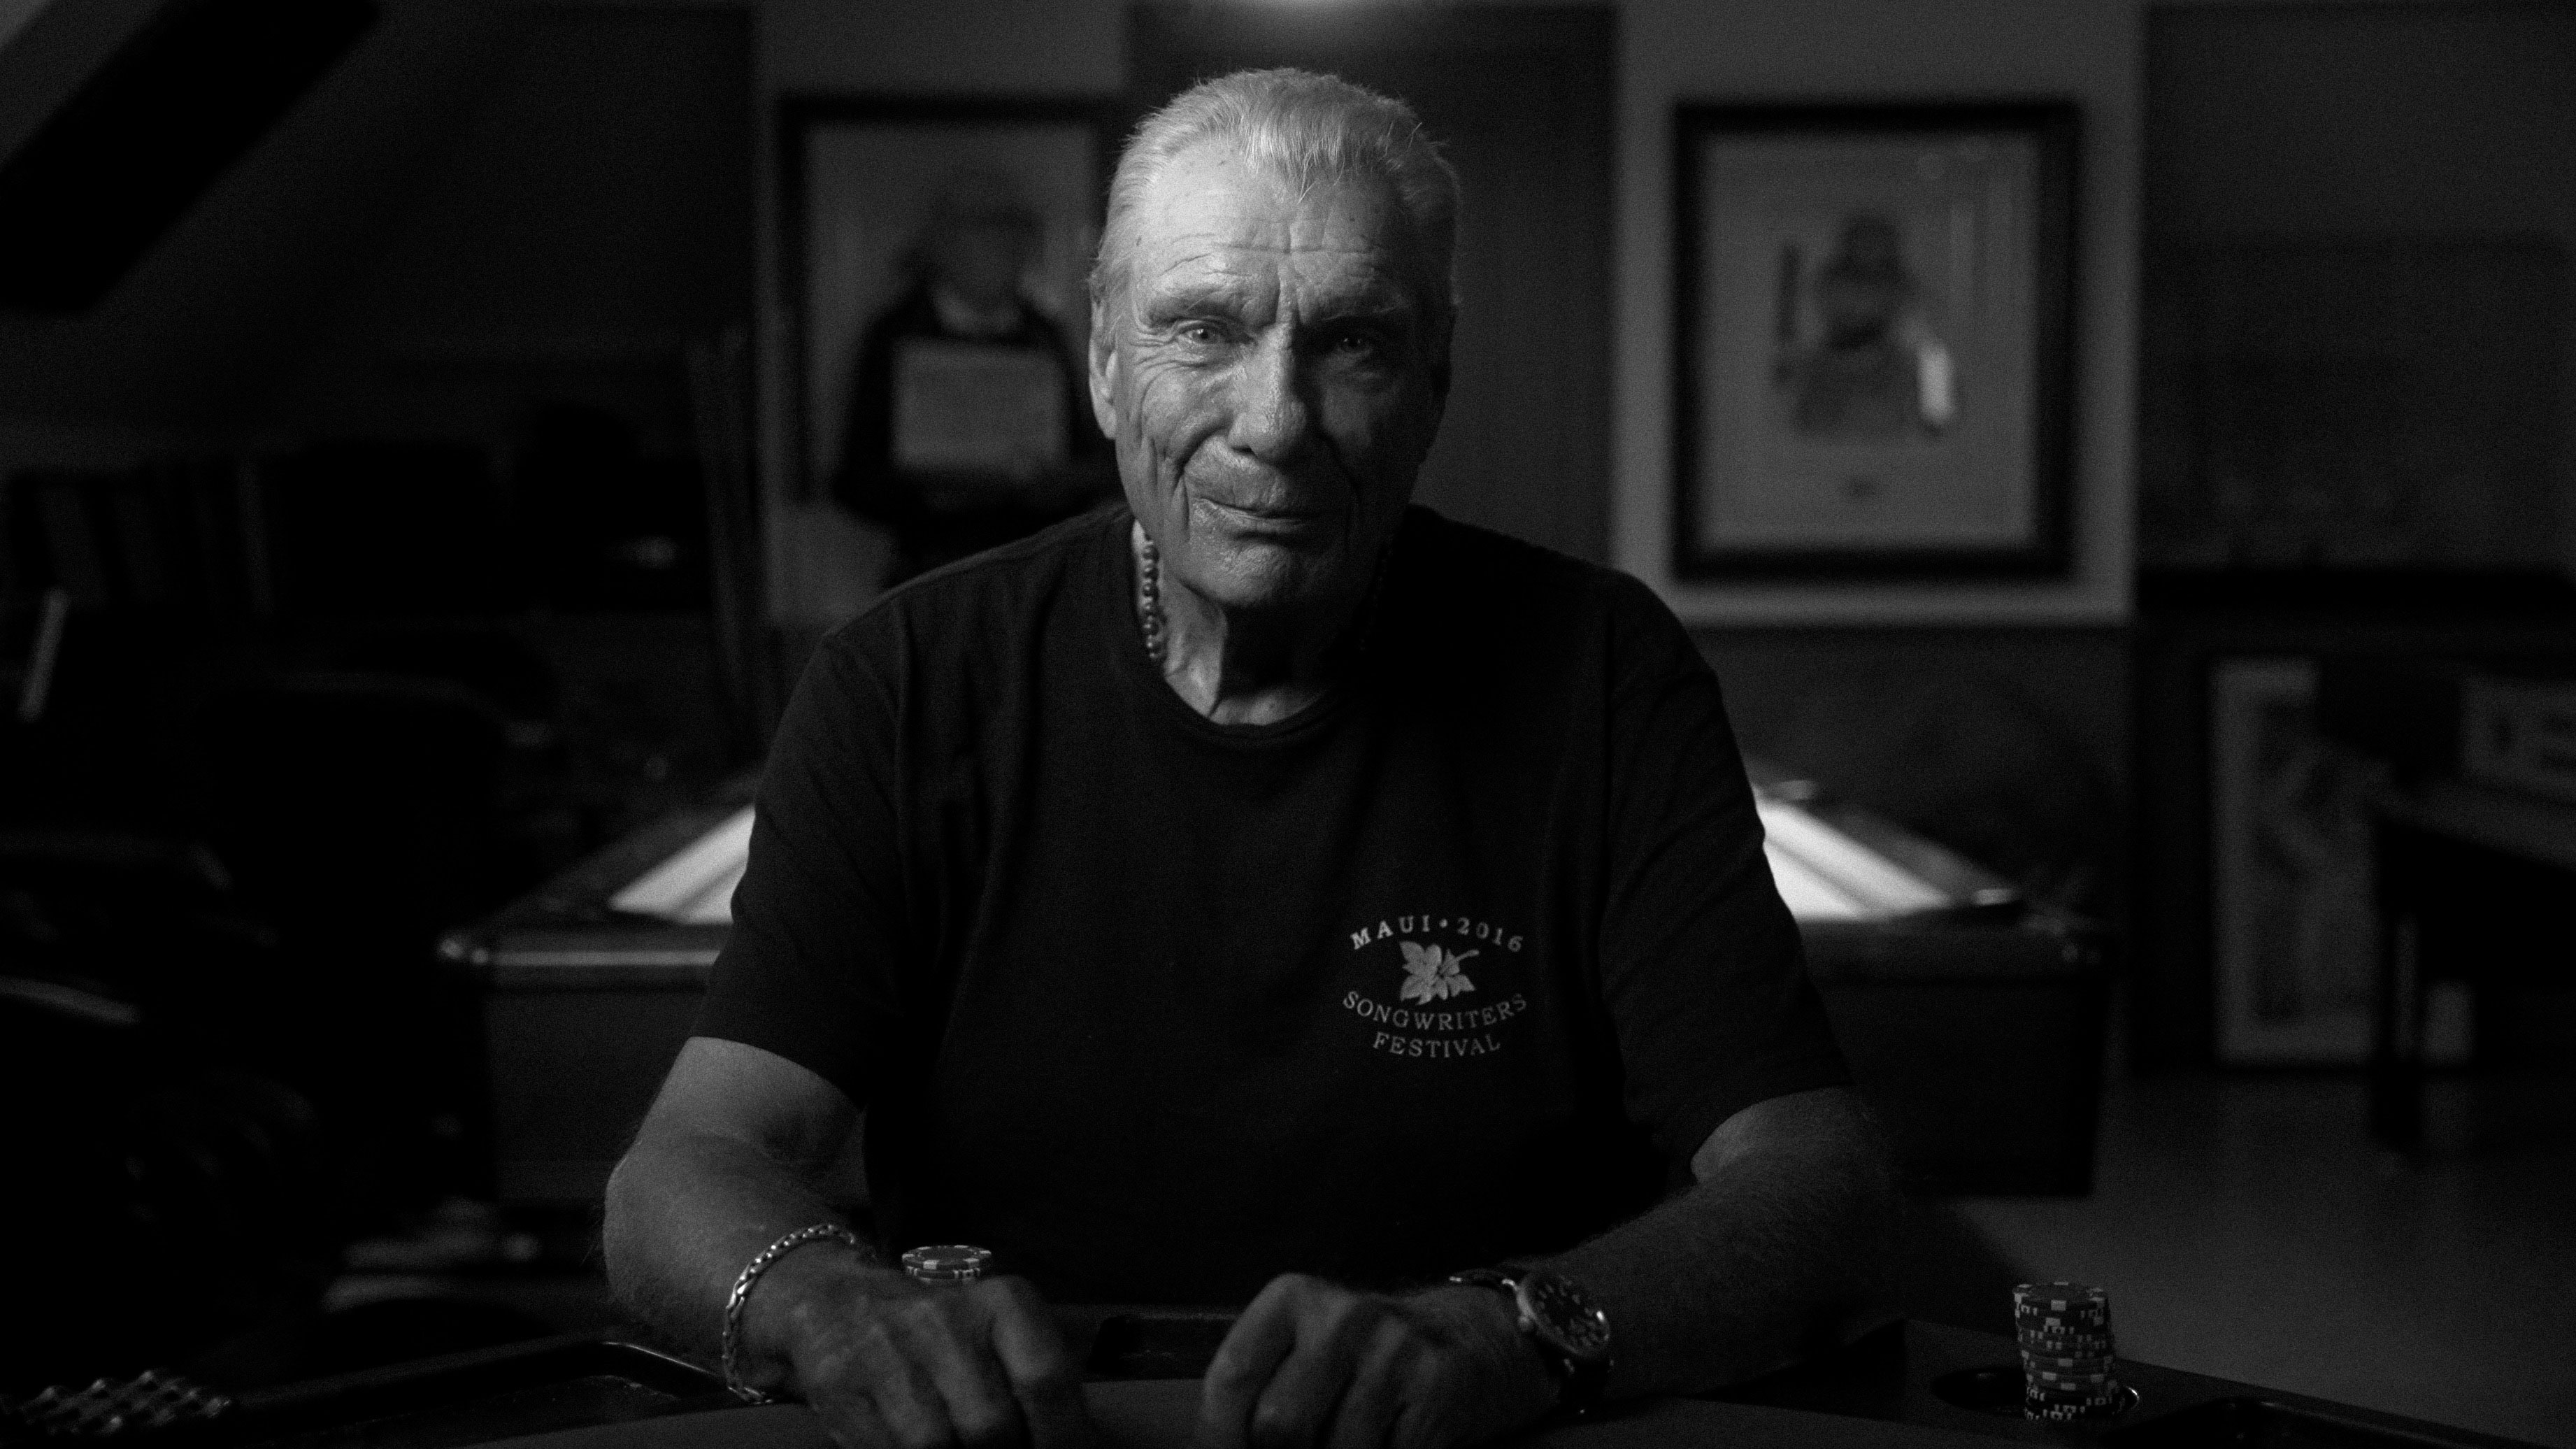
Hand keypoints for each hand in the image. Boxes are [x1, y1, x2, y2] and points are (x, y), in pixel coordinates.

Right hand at [742, 1251, 1091, 1448]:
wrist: (834, 1299)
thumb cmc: (938, 1331)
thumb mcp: (996, 1333)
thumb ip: (1033, 1383)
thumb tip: (1078, 1445)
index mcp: (1001, 1303)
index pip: (1046, 1377)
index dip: (1065, 1434)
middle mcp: (945, 1320)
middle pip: (992, 1425)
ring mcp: (888, 1352)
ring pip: (935, 1446)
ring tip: (959, 1448)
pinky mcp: (840, 1386)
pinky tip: (916, 1447)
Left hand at [1195, 1275, 1559, 1448]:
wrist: (1476, 1339)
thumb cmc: (1369, 1360)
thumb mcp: (1308, 1352)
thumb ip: (1262, 1392)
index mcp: (1293, 1299)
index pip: (1231, 1379)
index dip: (1219, 1438)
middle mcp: (1342, 1315)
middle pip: (1278, 1427)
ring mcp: (1394, 1348)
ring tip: (1354, 1439)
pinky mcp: (1437, 1385)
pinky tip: (1391, 1442)